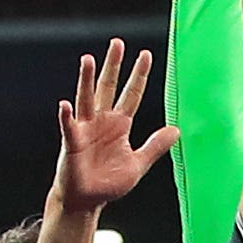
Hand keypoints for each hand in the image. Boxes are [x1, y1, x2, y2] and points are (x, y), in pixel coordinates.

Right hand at [51, 38, 176, 212]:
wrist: (87, 200)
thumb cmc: (109, 182)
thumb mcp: (138, 163)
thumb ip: (155, 146)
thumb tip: (176, 130)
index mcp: (120, 125)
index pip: (131, 94)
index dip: (138, 76)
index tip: (146, 56)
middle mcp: (102, 121)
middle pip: (108, 87)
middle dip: (113, 66)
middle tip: (118, 43)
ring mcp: (85, 130)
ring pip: (86, 99)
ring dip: (86, 80)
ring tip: (88, 59)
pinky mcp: (72, 144)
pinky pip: (69, 127)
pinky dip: (67, 117)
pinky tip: (65, 105)